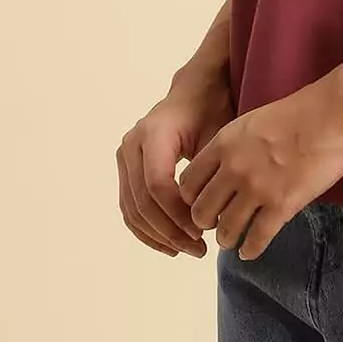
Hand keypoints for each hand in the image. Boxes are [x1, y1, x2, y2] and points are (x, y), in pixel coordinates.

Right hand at [116, 71, 235, 257]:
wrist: (195, 92)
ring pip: (133, 209)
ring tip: (189, 249)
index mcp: (154, 132)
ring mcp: (125, 157)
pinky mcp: (126, 170)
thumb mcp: (217, 135)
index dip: (177, 214)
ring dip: (159, 236)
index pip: (158, 184)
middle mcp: (132, 145)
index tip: (202, 231)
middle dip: (170, 230)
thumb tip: (211, 216)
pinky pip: (130, 208)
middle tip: (198, 248)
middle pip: (142, 201)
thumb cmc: (211, 110)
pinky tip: (171, 245)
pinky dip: (148, 231)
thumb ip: (210, 172)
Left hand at [175, 75, 342, 260]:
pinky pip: (256, 240)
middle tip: (217, 223)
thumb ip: (233, 145)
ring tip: (233, 239)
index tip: (204, 201)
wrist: (334, 113)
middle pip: (201, 212)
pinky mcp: (282, 206)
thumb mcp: (253, 119)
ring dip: (227, 239)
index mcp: (224, 143)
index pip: (188, 183)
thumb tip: (224, 167)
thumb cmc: (300, 111)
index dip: (192, 198)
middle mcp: (234, 169)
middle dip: (206, 222)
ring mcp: (257, 189)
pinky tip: (251, 250)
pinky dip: (250, 250)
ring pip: (225, 231)